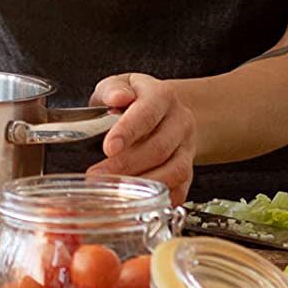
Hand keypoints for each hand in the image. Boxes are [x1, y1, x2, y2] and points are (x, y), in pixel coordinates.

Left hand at [85, 73, 195, 204]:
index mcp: (162, 96)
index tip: (109, 147)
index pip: (146, 113)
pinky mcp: (189, 170)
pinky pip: (181, 188)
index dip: (128, 131)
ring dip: (143, 185)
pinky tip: (141, 204)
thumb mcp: (120, 84)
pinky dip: (162, 199)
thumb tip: (116, 97)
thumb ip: (113, 89)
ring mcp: (187, 147)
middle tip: (98, 175)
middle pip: (159, 147)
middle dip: (126, 165)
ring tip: (114, 191)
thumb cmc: (136, 98)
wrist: (165, 110)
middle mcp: (180, 122)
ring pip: (174, 171)